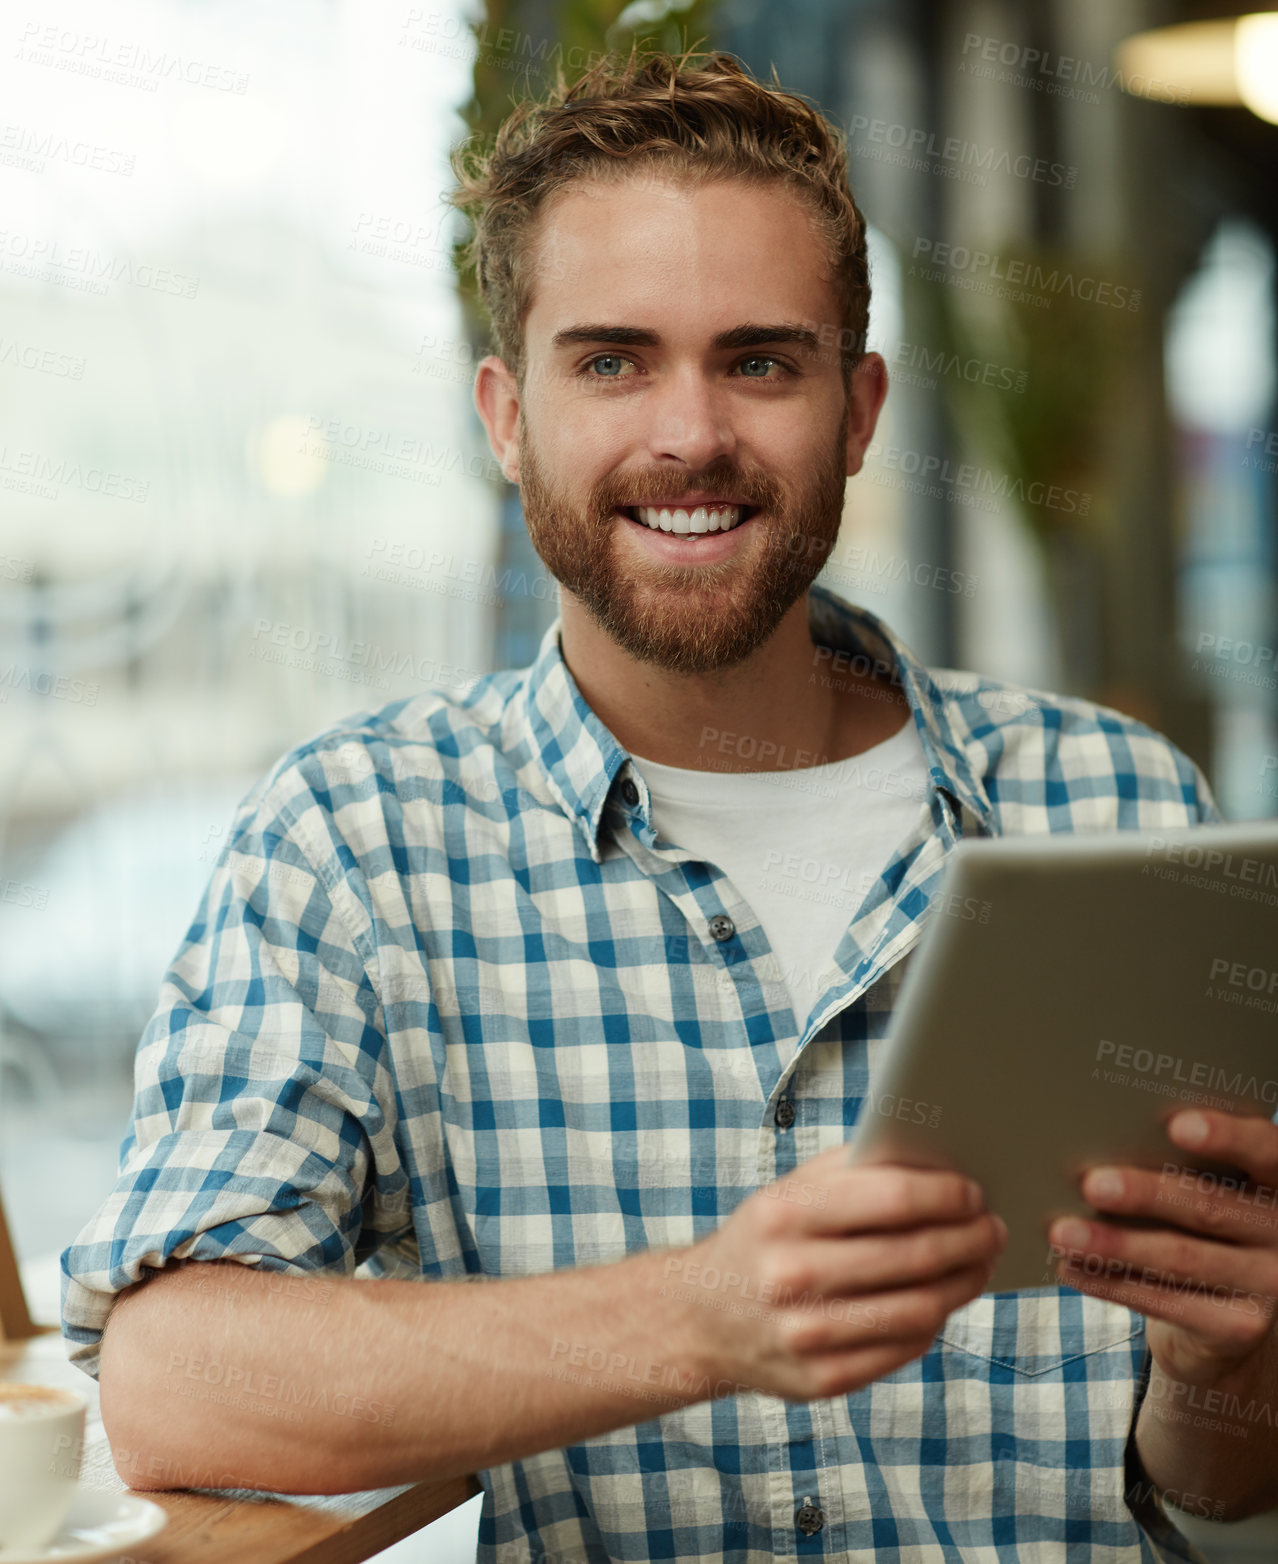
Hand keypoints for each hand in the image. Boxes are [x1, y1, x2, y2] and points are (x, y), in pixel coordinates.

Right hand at [672, 1143, 1006, 1401]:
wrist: (702, 1317)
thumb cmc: (763, 1240)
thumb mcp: (790, 1191)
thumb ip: (855, 1171)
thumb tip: (938, 1162)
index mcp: (786, 1214)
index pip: (892, 1198)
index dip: (947, 1194)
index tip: (974, 1192)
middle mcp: (791, 1274)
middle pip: (914, 1255)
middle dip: (969, 1238)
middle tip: (992, 1228)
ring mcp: (805, 1334)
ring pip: (919, 1308)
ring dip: (963, 1282)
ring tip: (979, 1263)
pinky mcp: (821, 1380)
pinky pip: (904, 1348)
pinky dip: (934, 1321)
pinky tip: (941, 1299)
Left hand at [1048, 1109, 1277, 1384]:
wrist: (1232, 1321)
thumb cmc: (1207, 1230)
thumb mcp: (1214, 1193)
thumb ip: (1188, 1169)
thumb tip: (1101, 1142)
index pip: (1265, 1150)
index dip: (1227, 1136)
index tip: (1178, 1125)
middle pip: (1211, 1207)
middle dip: (1146, 1194)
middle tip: (1091, 1184)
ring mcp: (1270, 1284)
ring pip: (1182, 1258)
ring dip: (1115, 1245)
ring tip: (1063, 1232)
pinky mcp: (1241, 1327)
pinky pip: (1167, 1302)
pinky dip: (1112, 1283)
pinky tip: (1073, 1269)